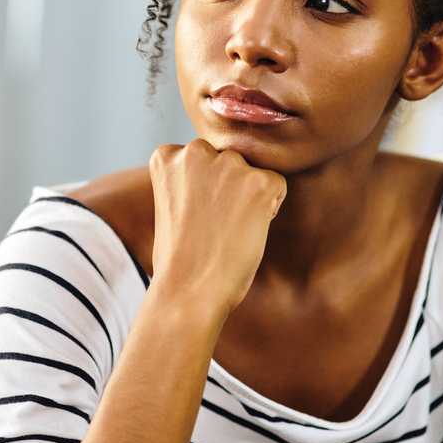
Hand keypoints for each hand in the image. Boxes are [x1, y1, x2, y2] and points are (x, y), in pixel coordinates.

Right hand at [148, 138, 286, 314]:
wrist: (189, 291)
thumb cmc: (178, 258)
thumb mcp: (170, 204)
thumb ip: (189, 179)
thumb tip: (221, 173)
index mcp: (166, 156)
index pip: (200, 158)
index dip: (203, 189)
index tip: (193, 215)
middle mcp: (196, 151)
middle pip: (227, 160)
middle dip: (226, 186)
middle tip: (213, 225)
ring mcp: (229, 164)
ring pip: (251, 172)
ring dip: (247, 196)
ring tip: (227, 229)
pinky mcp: (259, 182)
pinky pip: (276, 186)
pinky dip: (268, 209)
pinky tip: (246, 230)